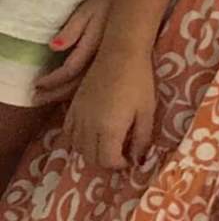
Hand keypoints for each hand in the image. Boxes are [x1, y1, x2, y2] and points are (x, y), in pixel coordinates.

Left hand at [32, 0, 118, 103]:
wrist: (139, 1)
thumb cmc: (109, 1)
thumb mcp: (88, 10)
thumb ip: (72, 29)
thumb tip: (53, 47)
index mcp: (95, 47)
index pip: (69, 70)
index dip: (52, 80)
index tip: (36, 84)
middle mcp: (104, 61)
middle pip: (77, 85)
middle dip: (55, 94)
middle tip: (36, 99)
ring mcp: (112, 65)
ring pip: (87, 88)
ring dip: (65, 96)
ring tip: (49, 99)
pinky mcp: (117, 65)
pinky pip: (95, 83)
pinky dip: (79, 91)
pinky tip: (72, 94)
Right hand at [65, 44, 156, 170]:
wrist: (121, 54)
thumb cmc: (139, 82)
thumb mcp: (147, 111)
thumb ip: (142, 138)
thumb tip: (137, 159)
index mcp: (109, 128)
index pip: (107, 160)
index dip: (119, 166)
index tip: (130, 160)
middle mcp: (89, 126)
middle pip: (90, 157)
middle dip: (105, 162)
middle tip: (120, 156)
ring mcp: (78, 116)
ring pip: (77, 147)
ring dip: (91, 152)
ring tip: (108, 147)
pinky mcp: (72, 106)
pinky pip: (68, 132)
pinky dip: (78, 139)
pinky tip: (91, 135)